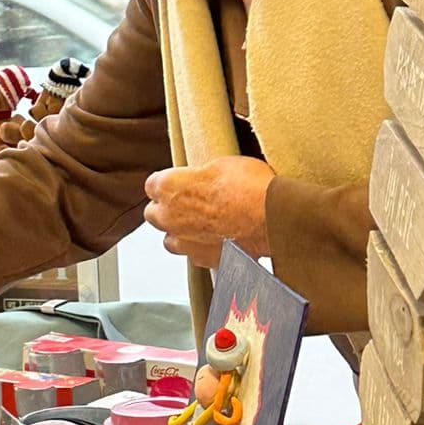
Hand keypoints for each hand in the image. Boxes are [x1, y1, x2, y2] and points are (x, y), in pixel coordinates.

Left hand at [143, 157, 272, 267]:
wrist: (271, 219)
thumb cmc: (249, 187)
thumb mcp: (223, 165)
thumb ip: (202, 176)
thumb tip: (204, 178)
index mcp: (168, 187)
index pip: (153, 185)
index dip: (169, 184)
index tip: (180, 184)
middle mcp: (167, 216)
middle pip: (154, 214)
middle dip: (167, 210)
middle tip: (190, 204)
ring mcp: (182, 241)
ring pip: (170, 239)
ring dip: (181, 233)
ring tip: (203, 226)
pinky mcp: (200, 260)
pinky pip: (192, 255)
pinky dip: (202, 249)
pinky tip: (218, 241)